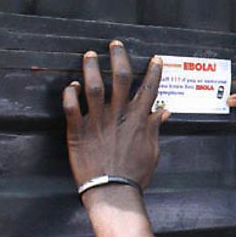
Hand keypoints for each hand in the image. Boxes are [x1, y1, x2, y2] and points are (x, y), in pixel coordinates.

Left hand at [62, 41, 169, 192]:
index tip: (155, 59)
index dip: (154, 71)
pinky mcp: (77, 131)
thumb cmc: (135, 174)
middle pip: (121, 77)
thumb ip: (155, 128)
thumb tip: (164, 111)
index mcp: (138, 118)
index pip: (149, 88)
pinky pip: (71, 107)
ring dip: (92, 68)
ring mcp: (97, 121)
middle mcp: (119, 114)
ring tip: (89, 55)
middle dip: (118, 57)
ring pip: (94, 85)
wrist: (113, 192)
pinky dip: (70, 93)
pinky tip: (71, 84)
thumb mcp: (152, 150)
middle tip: (114, 44)